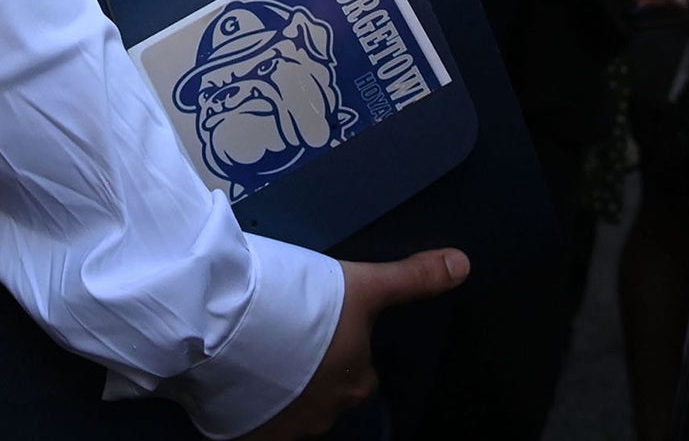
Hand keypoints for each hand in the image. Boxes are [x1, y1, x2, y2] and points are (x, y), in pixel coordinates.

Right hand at [245, 251, 469, 438]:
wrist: (224, 323)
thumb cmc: (301, 303)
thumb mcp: (362, 284)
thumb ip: (411, 279)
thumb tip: (464, 265)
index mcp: (356, 381)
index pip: (359, 372)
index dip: (340, 349)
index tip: (317, 327)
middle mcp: (326, 415)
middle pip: (325, 393)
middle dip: (309, 373)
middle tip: (284, 336)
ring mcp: (285, 430)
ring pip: (289, 409)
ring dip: (280, 390)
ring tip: (256, 353)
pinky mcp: (247, 438)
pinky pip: (255, 426)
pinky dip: (250, 408)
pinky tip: (238, 380)